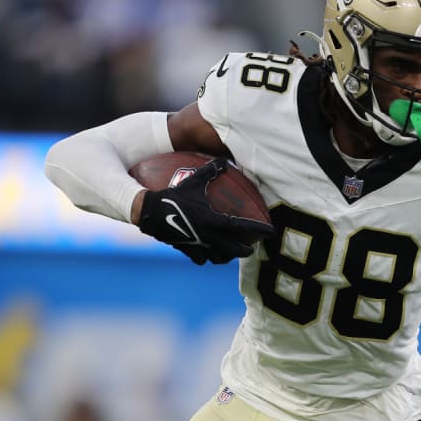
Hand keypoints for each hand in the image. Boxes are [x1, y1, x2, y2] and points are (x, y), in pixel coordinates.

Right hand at [136, 159, 274, 264]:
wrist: (150, 212)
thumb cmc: (173, 195)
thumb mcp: (193, 181)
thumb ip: (210, 172)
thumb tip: (223, 160)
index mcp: (214, 221)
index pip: (243, 227)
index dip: (259, 230)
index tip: (271, 231)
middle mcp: (209, 236)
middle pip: (235, 250)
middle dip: (246, 250)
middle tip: (252, 247)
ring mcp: (198, 246)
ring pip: (219, 258)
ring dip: (228, 256)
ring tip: (232, 253)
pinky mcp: (187, 251)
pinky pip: (201, 259)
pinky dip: (207, 258)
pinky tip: (209, 254)